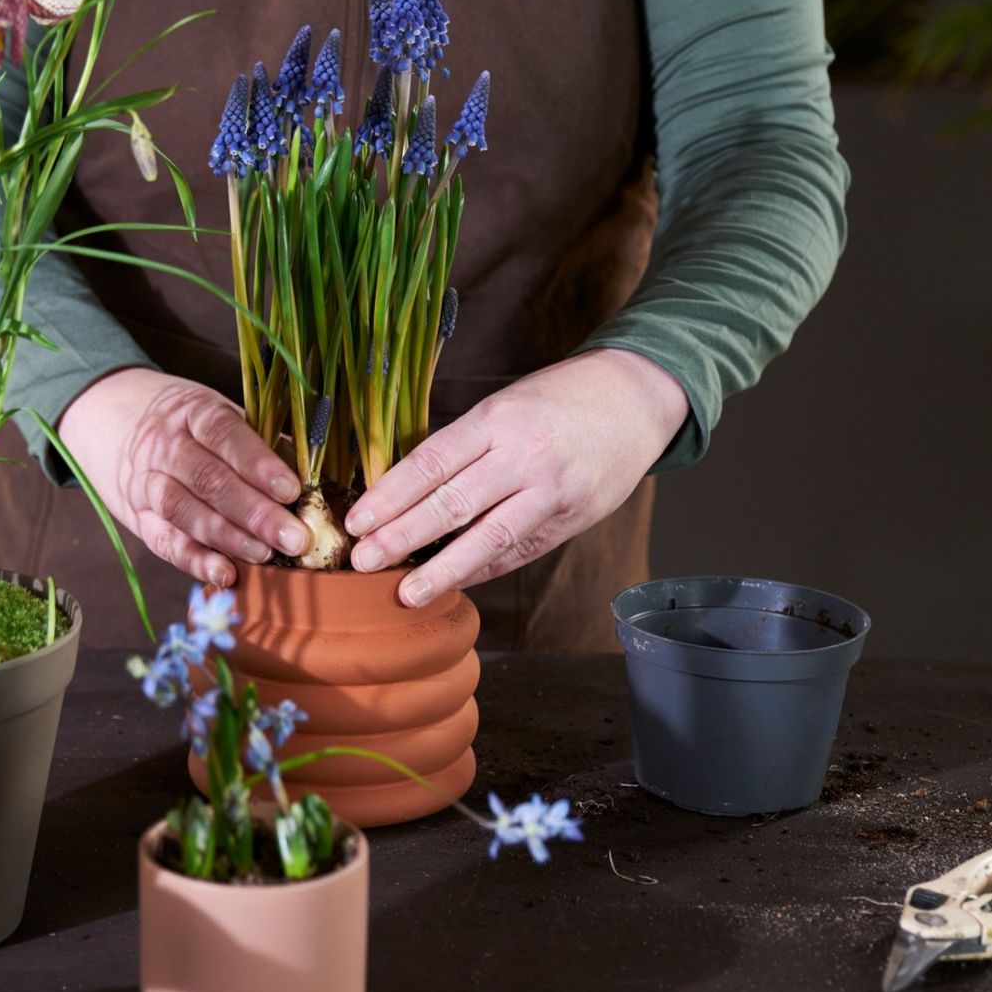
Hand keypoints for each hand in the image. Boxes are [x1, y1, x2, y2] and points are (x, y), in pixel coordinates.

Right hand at [57, 368, 310, 586]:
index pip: (224, 436)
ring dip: (228, 538)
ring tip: (266, 555)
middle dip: (254, 512)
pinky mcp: (138, 517)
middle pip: (208, 480)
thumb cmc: (182, 419)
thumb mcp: (214, 410)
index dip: (258, 464)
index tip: (291, 490)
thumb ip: (258, 439)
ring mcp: (147, 483)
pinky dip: (195, 561)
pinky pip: (164, 542)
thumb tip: (309, 468)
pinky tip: (225, 575)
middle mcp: (165, 446)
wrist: (108, 415)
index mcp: (192, 412)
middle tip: (294, 537)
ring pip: (184, 512)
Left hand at [345, 348, 690, 607]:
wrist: (635, 399)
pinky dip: (482, 569)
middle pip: (453, 502)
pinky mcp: (573, 518)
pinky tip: (451, 582)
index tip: (356, 520)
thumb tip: (402, 492)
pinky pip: (518, 550)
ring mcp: (552, 491)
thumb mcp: (505, 405)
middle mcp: (524, 455)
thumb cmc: (556, 400)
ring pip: (489, 537)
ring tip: (406, 592)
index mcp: (498, 418)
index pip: (432, 461)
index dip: (391, 495)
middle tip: (362, 560)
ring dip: (443, 569)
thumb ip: (462, 445)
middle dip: (403, 535)